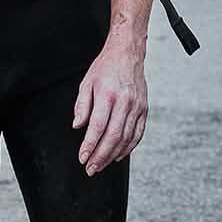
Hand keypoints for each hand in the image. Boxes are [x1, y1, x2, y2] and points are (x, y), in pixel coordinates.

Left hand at [73, 39, 147, 174]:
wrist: (128, 53)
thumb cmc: (106, 67)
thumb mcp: (87, 83)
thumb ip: (81, 106)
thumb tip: (78, 126)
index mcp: (107, 95)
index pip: (97, 127)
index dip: (89, 145)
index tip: (82, 157)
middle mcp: (124, 102)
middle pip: (113, 136)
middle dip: (100, 156)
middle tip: (90, 168)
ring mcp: (137, 106)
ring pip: (126, 138)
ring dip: (113, 155)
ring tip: (101, 164)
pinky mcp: (144, 108)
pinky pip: (138, 133)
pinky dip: (129, 147)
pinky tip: (119, 154)